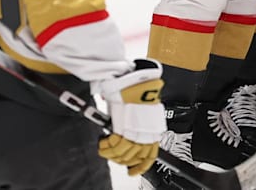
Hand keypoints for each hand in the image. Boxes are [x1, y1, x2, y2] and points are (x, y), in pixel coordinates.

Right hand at [95, 59, 164, 175]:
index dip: (140, 166)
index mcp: (153, 133)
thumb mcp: (141, 113)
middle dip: (120, 159)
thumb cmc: (139, 94)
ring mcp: (136, 135)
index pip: (149, 157)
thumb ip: (135, 124)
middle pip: (133, 158)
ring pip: (123, 154)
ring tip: (104, 148)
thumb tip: (125, 129)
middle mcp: (146, 137)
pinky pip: (115, 147)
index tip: (132, 170)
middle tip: (111, 155)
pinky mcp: (126, 131)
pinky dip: (106, 147)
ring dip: (111, 154)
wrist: (138, 85)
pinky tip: (103, 143)